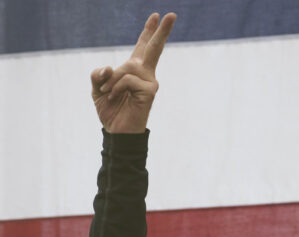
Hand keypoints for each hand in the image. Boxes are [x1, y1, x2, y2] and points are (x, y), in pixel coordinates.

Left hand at [91, 12, 175, 132]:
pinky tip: (114, 97)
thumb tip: (109, 67)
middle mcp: (145, 74)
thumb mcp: (98, 89)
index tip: (156, 15)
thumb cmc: (110, 110)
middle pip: (154, 48)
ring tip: (108, 94)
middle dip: (161, 31)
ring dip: (111, 81)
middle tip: (171, 14)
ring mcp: (150, 82)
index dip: (148, 31)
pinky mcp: (150, 91)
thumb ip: (99, 75)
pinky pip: (126, 79)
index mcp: (134, 70)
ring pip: (126, 67)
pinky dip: (115, 88)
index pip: (143, 46)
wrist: (118, 132)